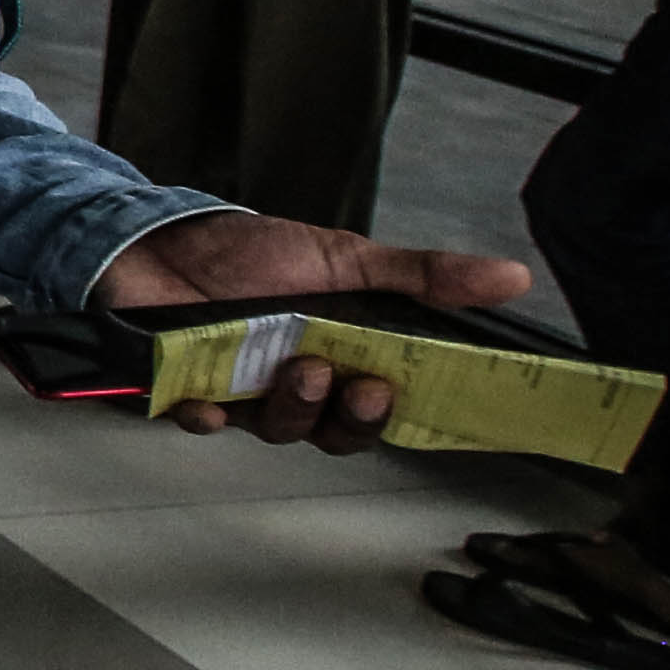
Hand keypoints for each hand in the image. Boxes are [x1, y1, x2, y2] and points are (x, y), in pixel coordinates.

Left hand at [93, 210, 533, 451]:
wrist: (158, 238)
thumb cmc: (248, 252)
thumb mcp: (346, 257)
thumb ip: (423, 276)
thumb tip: (510, 278)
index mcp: (339, 357)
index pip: (378, 405)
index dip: (393, 413)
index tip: (405, 394)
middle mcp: (293, 382)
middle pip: (333, 430)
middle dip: (352, 417)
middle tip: (361, 387)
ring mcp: (241, 390)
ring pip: (278, 428)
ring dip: (295, 408)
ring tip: (300, 369)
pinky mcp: (187, 390)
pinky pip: (201, 421)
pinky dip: (205, 416)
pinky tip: (209, 405)